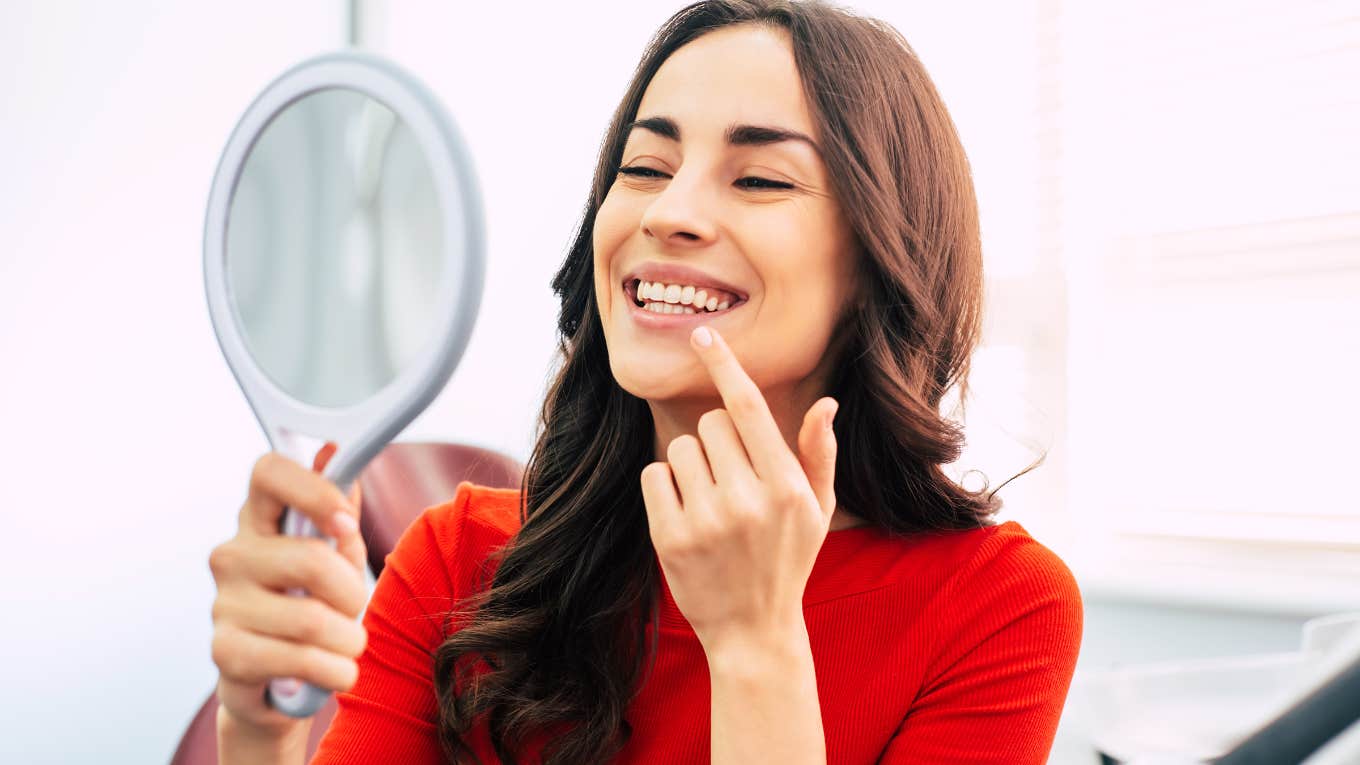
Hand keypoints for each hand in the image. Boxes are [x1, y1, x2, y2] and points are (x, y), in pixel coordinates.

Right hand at [208, 445, 368, 737]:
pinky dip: (334, 671)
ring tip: (346, 647)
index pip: (269, 471)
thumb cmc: (312, 607)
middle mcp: (233, 555)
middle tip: (352, 609)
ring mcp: (224, 603)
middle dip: (352, 593)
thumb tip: (331, 451)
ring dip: (349, 641)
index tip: (345, 523)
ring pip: (313, 619)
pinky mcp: (225, 652)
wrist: (279, 682)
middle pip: (312, 560)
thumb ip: (339, 510)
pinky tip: (335, 671)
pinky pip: (300, 659)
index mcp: (261, 520)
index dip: (314, 490)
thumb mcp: (336, 557)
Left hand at [640, 326, 838, 651]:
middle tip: (732, 481)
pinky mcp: (669, 537)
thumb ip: (819, 454)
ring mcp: (705, 519)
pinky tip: (687, 516)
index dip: (725, 366)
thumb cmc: (788, 559)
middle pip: (711, 424)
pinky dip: (665, 487)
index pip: (750, 408)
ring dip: (691, 465)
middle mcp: (747, 499)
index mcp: (786, 486)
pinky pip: (655, 475)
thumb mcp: (818, 510)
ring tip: (710, 502)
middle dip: (718, 442)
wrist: (753, 630)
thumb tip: (826, 403)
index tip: (703, 335)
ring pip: (680, 447)